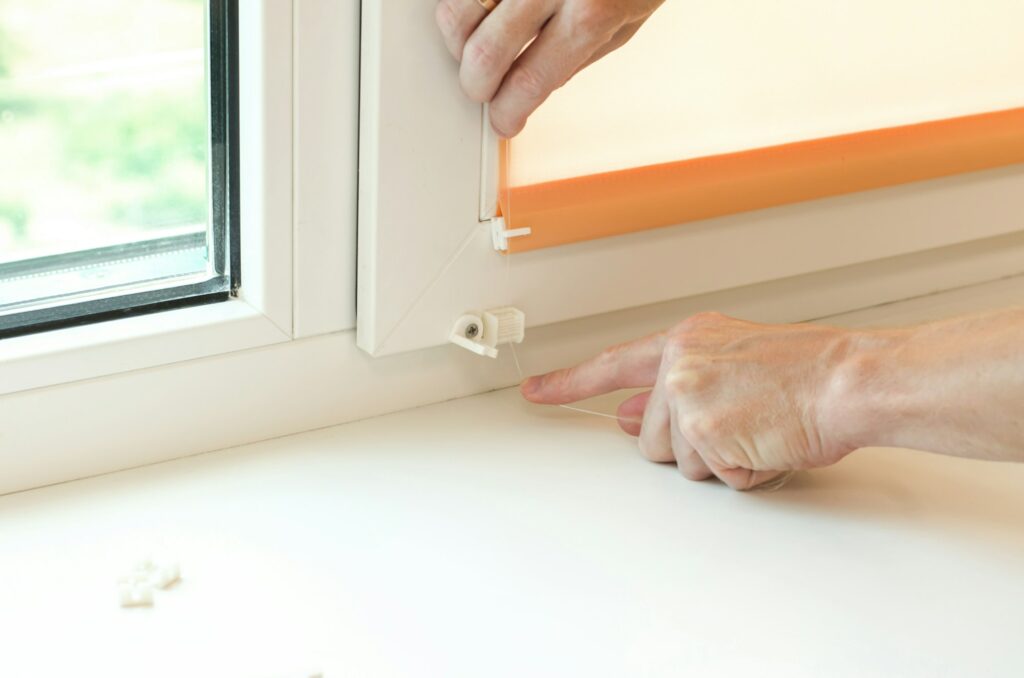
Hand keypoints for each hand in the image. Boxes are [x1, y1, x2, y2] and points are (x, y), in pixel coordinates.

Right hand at [435, 0, 664, 136]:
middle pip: (484, 54)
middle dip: (476, 86)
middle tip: (483, 89)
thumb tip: (532, 87)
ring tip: (476, 46)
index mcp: (590, 14)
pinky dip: (465, 6)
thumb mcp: (625, 23)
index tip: (502, 119)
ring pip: (456, 13)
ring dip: (459, 43)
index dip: (507, 112)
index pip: (529, 82)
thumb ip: (576, 57)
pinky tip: (481, 13)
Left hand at [521, 312, 874, 489]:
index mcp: (685, 340)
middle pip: (648, 438)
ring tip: (760, 427)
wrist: (847, 379)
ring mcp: (690, 399)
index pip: (612, 364)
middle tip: (739, 422)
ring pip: (680, 464)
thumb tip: (629, 414)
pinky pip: (717, 479)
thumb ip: (677, 385)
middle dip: (688, 447)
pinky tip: (770, 442)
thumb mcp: (731, 360)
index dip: (569, 382)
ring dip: (721, 461)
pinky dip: (747, 473)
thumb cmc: (806, 370)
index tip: (538, 392)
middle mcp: (679, 366)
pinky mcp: (707, 434)